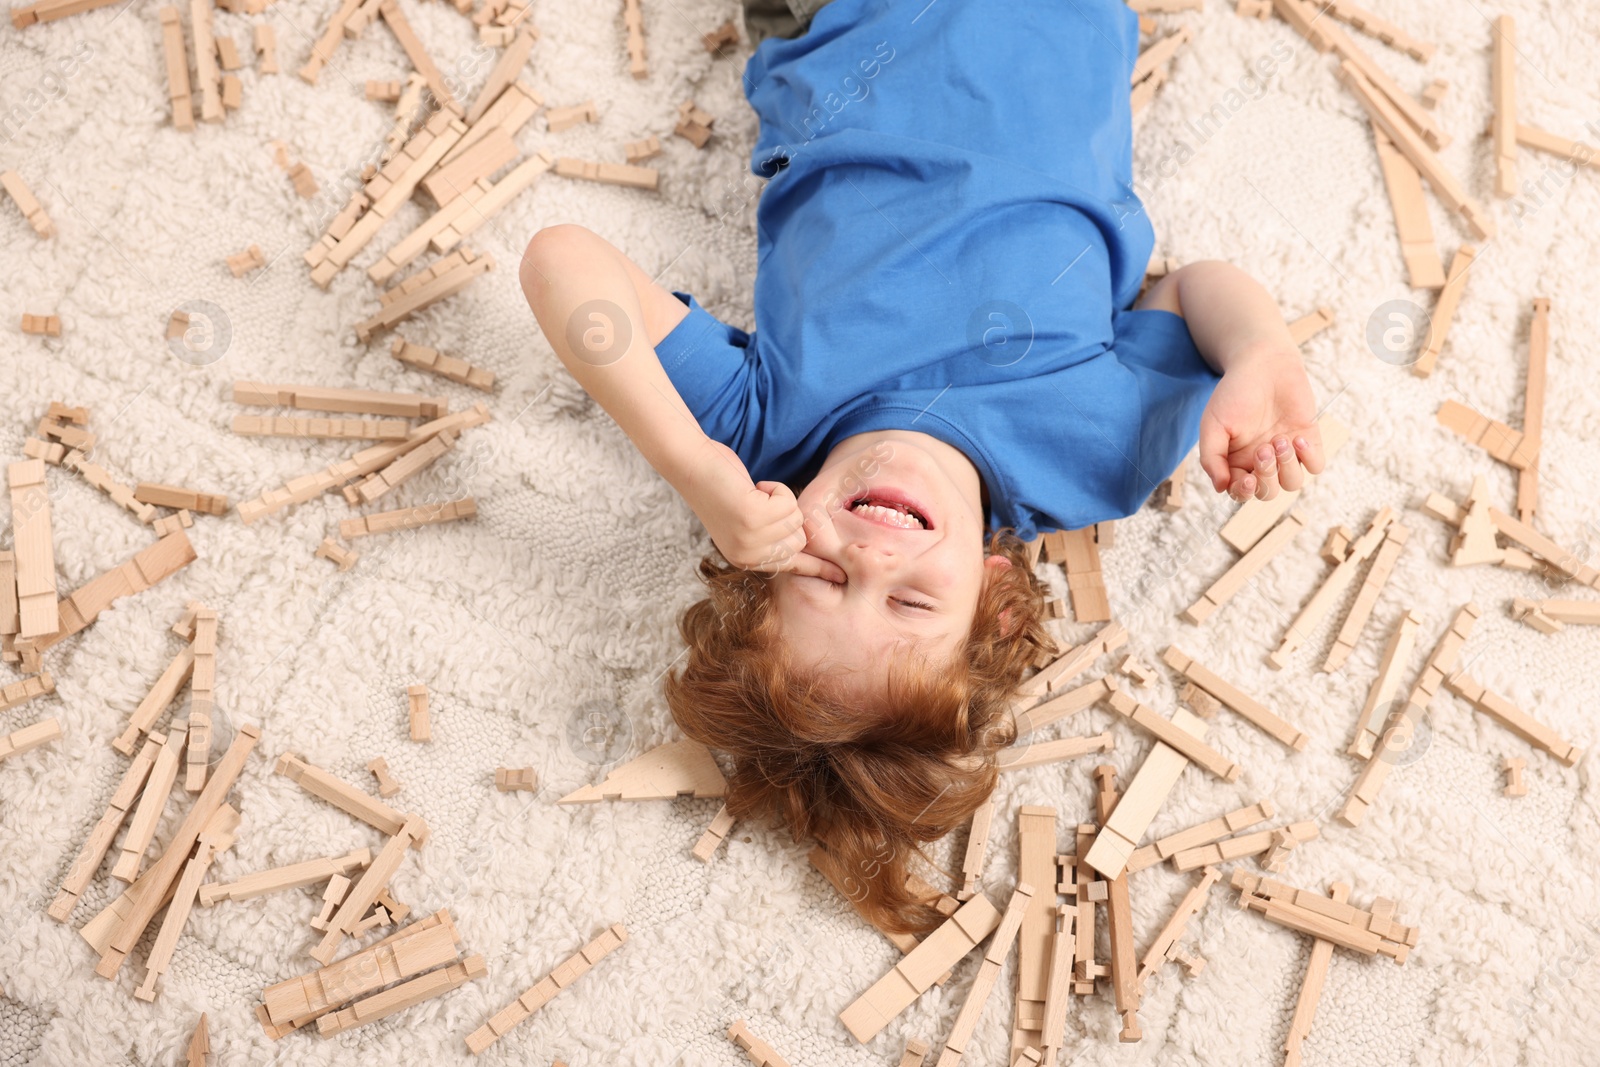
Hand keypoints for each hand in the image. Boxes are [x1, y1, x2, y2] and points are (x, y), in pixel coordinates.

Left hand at [683, 440, 844, 579]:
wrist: (693, 465)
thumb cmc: (721, 489)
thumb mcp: (746, 523)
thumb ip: (770, 537)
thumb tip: (803, 544)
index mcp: (745, 561)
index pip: (791, 567)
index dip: (818, 569)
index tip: (841, 575)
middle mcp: (747, 555)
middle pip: (800, 539)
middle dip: (789, 516)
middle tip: (761, 503)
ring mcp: (750, 538)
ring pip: (796, 519)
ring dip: (780, 499)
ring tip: (753, 494)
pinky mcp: (753, 516)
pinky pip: (788, 501)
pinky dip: (776, 487)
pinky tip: (753, 487)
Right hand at [1197, 345, 1324, 501]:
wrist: (1264, 363)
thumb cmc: (1234, 392)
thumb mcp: (1213, 424)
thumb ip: (1212, 458)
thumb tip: (1221, 488)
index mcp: (1236, 461)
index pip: (1241, 491)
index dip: (1244, 492)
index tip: (1247, 479)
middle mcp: (1262, 462)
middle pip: (1268, 492)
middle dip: (1267, 478)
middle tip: (1263, 449)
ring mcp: (1286, 453)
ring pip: (1292, 483)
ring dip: (1286, 467)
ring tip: (1280, 440)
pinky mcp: (1308, 441)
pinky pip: (1315, 466)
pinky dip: (1309, 458)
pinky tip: (1298, 438)